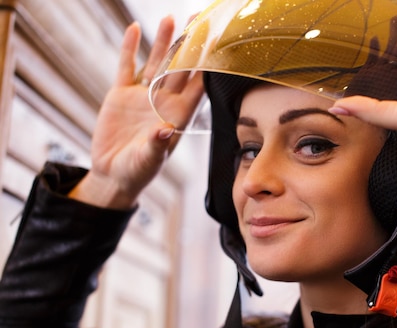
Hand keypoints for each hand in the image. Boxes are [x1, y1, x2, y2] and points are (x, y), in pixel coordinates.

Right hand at [69, 16, 203, 207]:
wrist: (113, 175)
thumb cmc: (138, 171)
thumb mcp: (148, 160)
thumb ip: (157, 145)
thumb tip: (164, 129)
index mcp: (178, 116)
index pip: (197, 87)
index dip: (207, 67)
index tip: (218, 46)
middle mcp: (164, 102)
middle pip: (181, 68)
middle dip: (190, 46)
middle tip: (200, 21)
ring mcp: (143, 96)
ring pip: (156, 63)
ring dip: (164, 42)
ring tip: (170, 18)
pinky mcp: (121, 95)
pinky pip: (127, 67)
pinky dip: (130, 48)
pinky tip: (134, 28)